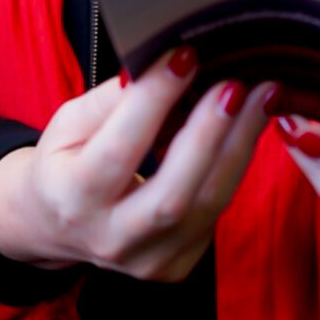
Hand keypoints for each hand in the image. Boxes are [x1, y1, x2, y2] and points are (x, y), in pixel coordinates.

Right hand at [0, 50, 276, 281]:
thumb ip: (113, 99)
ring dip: (240, 146)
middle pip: (172, 195)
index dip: (155, 101)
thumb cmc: (66, 161)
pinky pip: (216, 212)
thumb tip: (167, 65)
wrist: (56, 225)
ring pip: (207, 207)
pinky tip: (249, 127)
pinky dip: (236, 165)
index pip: (119, 150)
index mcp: (70, 197)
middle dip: (210, 134)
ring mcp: (147, 260)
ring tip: (263, 98)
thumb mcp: (69, 122)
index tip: (185, 56)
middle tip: (237, 85)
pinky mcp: (176, 263)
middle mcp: (108, 238)